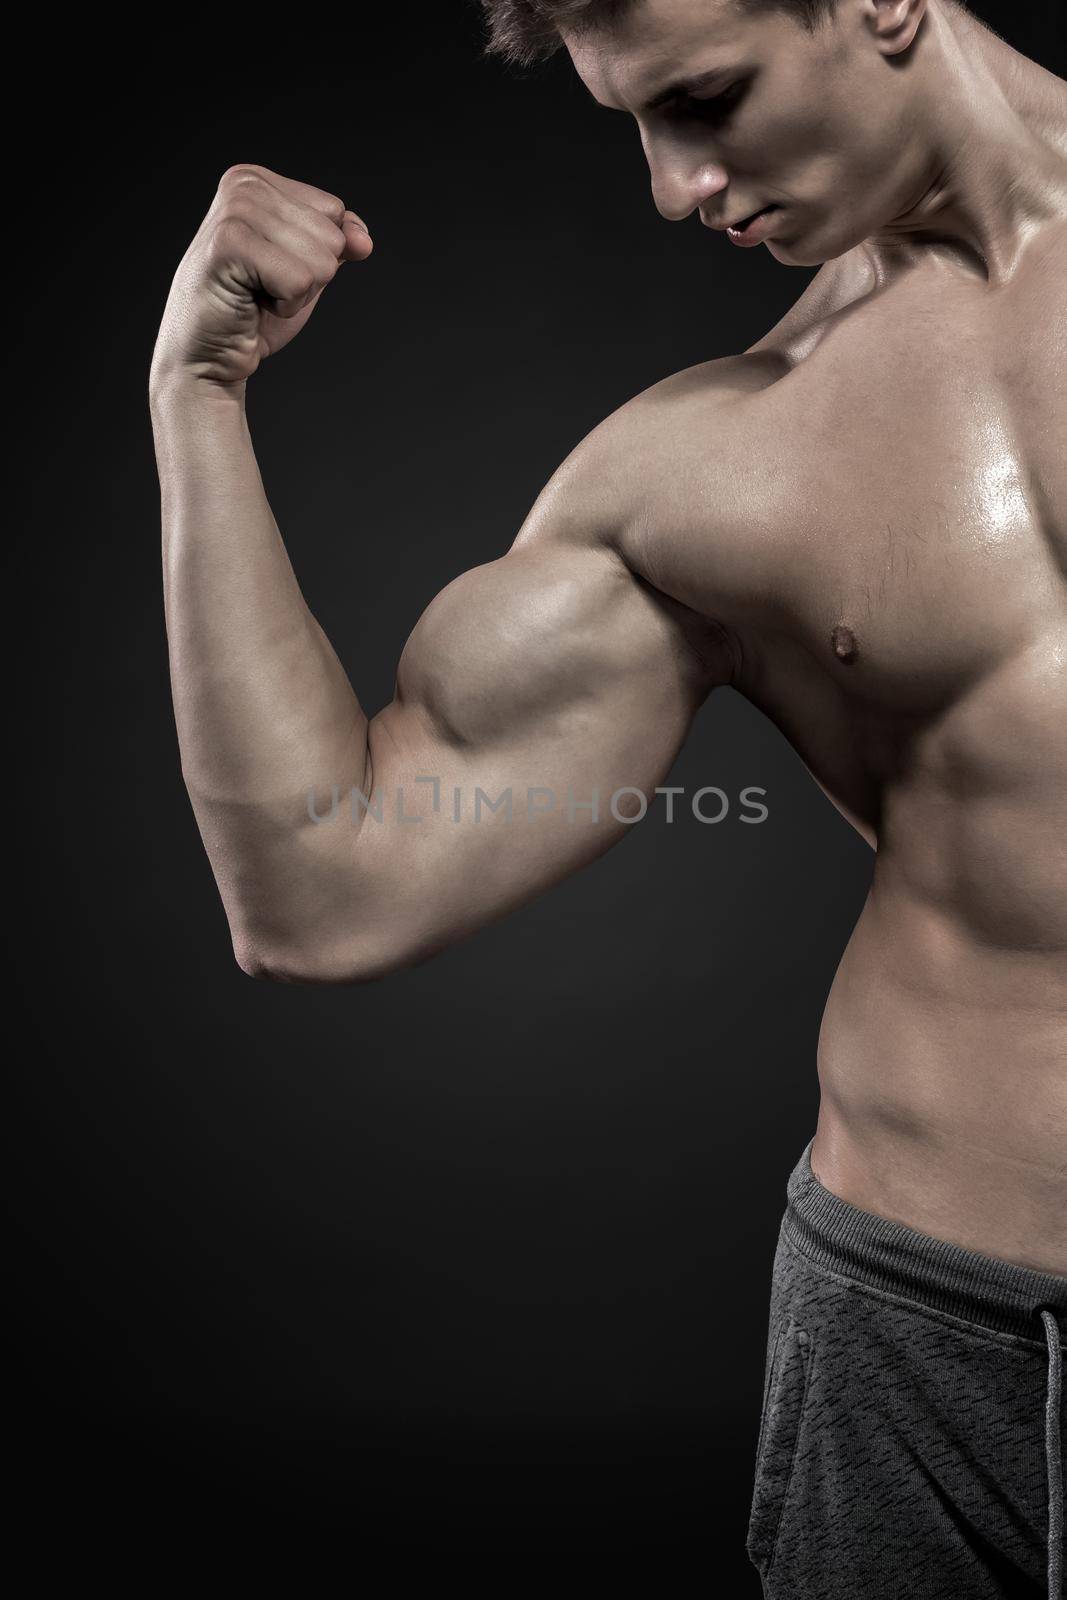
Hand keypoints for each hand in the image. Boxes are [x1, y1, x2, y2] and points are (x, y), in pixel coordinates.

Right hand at [150, 164, 372, 389]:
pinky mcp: (229, 244)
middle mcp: (244, 185)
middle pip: (332, 236)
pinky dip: (286, 306)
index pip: (335, 212)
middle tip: (264, 288)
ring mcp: (235, 211)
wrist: (209, 356)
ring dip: (297, 293)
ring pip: (322, 260)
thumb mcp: (305, 270)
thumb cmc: (252, 313)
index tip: (274, 269)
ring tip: (257, 294)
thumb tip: (363, 238)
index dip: (317, 255)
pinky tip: (251, 303)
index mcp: (258, 181)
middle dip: (309, 276)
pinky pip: (300, 281)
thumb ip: (336, 244)